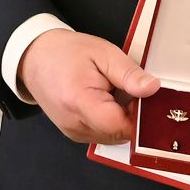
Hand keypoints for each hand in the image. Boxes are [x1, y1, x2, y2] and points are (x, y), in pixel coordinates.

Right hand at [17, 29, 159, 144]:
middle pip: (119, 134)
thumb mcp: (104, 53)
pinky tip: (107, 101)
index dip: (140, 116)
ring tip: (115, 93)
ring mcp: (73, 132)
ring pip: (113, 137)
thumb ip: (129, 74)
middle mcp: (74, 124)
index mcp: (80, 102)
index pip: (120, 126)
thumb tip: (153, 88)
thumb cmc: (67, 53)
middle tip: (131, 90)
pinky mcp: (75, 133)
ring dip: (122, 118)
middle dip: (134, 116)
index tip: (148, 99)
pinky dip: (111, 121)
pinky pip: (103, 134)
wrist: (36, 58)